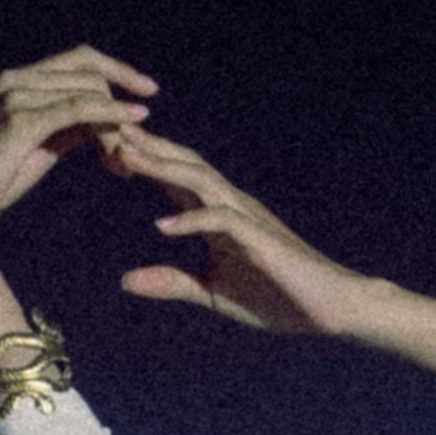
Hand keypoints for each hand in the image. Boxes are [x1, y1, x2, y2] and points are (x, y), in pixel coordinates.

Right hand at [0, 48, 161, 247]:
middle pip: (87, 71)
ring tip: (135, 152)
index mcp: (17, 82)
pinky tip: (136, 120)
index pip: (77, 60)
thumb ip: (67, 128)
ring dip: (117, 120)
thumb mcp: (37, 147)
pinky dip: (111, 113)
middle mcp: (15, 81)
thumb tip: (102, 121)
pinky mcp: (22, 120)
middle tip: (147, 126)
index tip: (146, 89)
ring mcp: (17, 96)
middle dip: (122, 95)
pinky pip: (79, 109)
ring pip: (87, 91)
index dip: (116, 70)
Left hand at [108, 131, 374, 339]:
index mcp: (217, 215)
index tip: (102, 147)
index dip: (141, 160)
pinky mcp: (261, 241)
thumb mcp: (212, 294)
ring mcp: (248, 219)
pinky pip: (223, 222)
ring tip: (126, 157)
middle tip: (102, 125)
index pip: (174, 178)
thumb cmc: (279, 299)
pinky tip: (162, 226)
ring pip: (199, 181)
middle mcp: (231, 206)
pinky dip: (192, 222)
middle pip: (183, 165)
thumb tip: (125, 281)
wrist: (333, 309)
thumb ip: (172, 283)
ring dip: (162, 168)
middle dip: (145, 146)